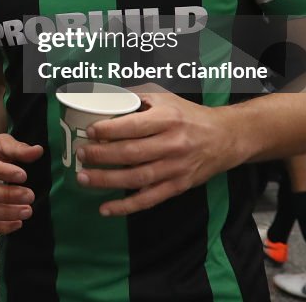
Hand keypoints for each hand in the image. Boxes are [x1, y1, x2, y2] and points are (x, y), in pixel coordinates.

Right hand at [0, 134, 42, 233]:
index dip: (4, 173)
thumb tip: (38, 151)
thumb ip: (19, 149)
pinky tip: (17, 223)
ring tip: (27, 211)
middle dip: (8, 196)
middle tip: (30, 196)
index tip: (24, 176)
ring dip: (6, 214)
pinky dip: (0, 227)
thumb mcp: (2, 143)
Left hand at [75, 90, 243, 216]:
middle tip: (80, 154)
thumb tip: (99, 99)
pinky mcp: (178, 187)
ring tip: (84, 178)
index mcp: (167, 118)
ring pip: (137, 178)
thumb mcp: (163, 97)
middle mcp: (172, 144)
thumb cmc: (187, 115)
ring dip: (107, 180)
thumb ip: (133, 97)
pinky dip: (126, 206)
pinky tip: (105, 208)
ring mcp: (176, 168)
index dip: (108, 130)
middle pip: (131, 153)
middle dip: (101, 155)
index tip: (89, 131)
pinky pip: (149, 199)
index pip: (133, 126)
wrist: (224, 138)